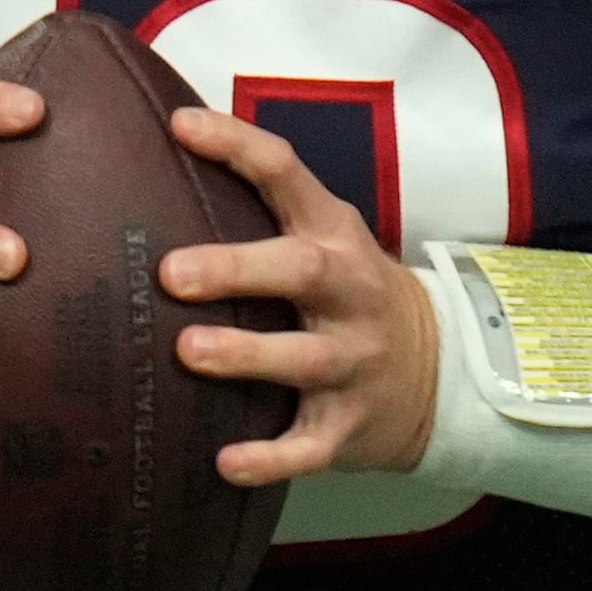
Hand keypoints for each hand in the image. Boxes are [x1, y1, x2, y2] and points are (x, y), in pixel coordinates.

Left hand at [158, 102, 435, 486]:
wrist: (436, 373)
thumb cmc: (345, 293)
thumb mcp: (323, 239)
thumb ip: (260, 210)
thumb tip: (155, 160)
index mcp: (333, 235)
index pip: (287, 174)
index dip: (237, 145)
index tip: (180, 126)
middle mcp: (349, 293)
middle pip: (301, 271)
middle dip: (238, 269)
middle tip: (171, 273)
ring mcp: (353, 362)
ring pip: (303, 358)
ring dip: (247, 355)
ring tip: (188, 352)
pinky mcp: (347, 426)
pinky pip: (309, 446)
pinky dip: (270, 458)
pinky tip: (226, 464)